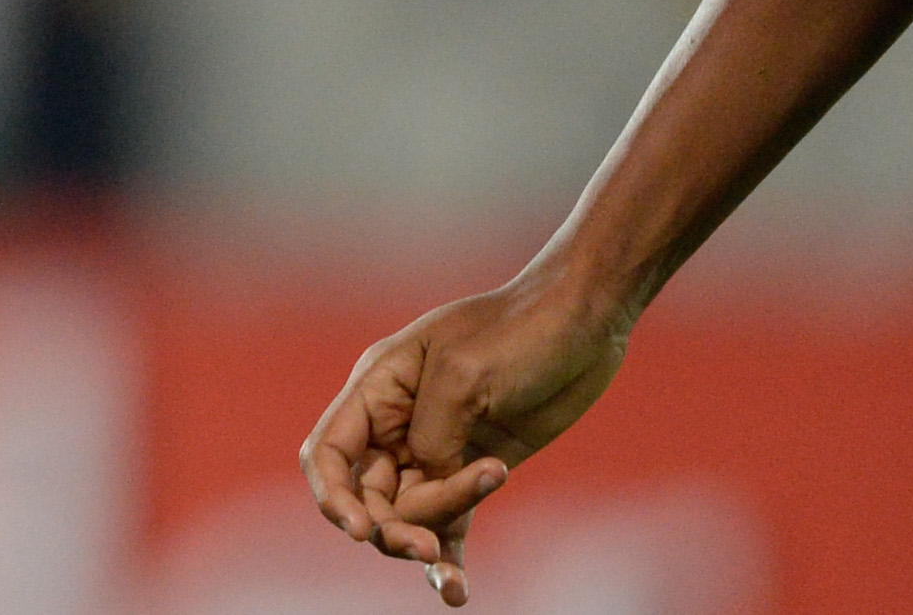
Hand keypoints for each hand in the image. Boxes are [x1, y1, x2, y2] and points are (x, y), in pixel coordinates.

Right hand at [302, 285, 626, 603]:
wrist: (582, 324)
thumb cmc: (517, 332)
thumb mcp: (464, 375)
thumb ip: (433, 435)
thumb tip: (427, 479)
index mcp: (378, 387)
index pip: (329, 451)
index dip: (332, 494)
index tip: (358, 529)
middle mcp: (397, 423)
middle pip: (368, 494)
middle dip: (389, 526)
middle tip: (427, 546)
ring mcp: (437, 450)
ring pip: (410, 515)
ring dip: (426, 545)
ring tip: (454, 575)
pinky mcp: (476, 472)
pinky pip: (453, 524)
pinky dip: (451, 560)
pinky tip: (456, 593)